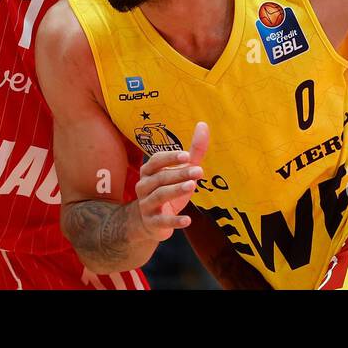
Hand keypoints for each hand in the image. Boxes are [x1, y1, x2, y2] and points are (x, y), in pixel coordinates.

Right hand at [134, 121, 209, 241]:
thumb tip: (203, 124)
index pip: (156, 161)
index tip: (187, 156)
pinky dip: (174, 221)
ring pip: (159, 196)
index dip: (170, 158)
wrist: (150, 222)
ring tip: (192, 186)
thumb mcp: (181, 171)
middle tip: (198, 172)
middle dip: (179, 174)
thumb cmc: (167, 190)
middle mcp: (144, 186)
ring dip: (176, 191)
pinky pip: (162, 221)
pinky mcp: (152, 223)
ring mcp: (146, 205)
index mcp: (149, 172)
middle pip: (160, 178)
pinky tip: (188, 220)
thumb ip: (194, 151)